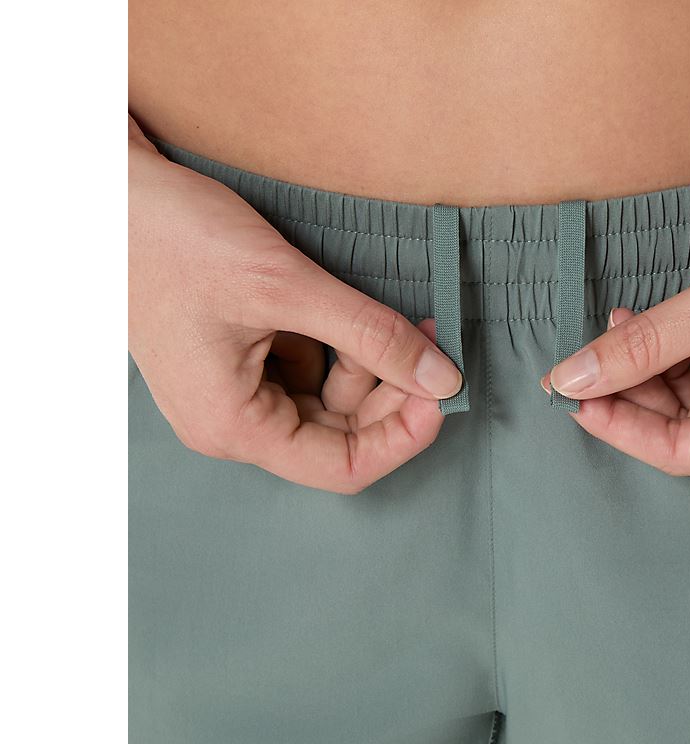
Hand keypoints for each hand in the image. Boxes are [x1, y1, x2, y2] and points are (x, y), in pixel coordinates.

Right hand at [128, 117, 462, 492]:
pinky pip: (307, 369)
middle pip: (340, 435)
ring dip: (371, 365)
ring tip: (400, 318)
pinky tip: (358, 311)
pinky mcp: (238, 357)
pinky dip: (341, 346)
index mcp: (234, 425)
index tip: (442, 390)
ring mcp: (234, 389)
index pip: (344, 467)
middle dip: (393, 394)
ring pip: (328, 400)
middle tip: (432, 343)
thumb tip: (441, 379)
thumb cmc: (176, 240)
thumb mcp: (284, 286)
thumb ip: (369, 334)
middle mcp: (233, 421)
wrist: (107, 191)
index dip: (404, 436)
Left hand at [543, 86, 689, 474]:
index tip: (572, 397)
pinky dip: (684, 342)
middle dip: (636, 390)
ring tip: (620, 322)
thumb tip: (578, 376)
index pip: (688, 452)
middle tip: (586, 359)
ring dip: (656, 362)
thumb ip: (650, 341)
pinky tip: (652, 315)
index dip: (622, 427)